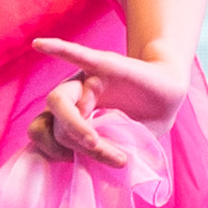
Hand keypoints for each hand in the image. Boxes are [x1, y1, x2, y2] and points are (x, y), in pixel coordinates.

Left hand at [26, 33, 189, 166]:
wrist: (168, 99)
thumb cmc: (141, 124)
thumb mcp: (118, 144)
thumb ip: (100, 151)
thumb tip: (88, 160)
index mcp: (72, 118)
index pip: (45, 133)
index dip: (53, 151)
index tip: (76, 163)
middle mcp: (73, 98)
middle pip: (53, 121)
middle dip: (76, 143)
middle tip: (104, 153)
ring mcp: (85, 80)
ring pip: (59, 100)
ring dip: (74, 126)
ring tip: (94, 142)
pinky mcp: (103, 64)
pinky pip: (76, 55)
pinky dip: (57, 49)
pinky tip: (39, 44)